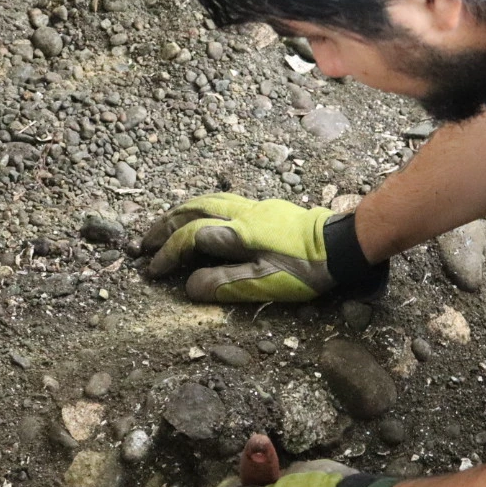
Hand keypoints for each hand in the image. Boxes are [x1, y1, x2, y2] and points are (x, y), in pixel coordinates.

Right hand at [141, 194, 334, 302]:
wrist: (342, 245)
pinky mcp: (264, 207)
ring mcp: (252, 206)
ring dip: (178, 213)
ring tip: (162, 227)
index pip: (190, 238)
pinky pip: (220, 199)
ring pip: (204, 200)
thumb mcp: (264, 284)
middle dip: (163, 227)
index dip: (167, 254)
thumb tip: (188, 286)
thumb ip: (223, 283)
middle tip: (143, 244)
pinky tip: (199, 215)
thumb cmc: (305, 269)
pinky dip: (199, 207)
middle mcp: (240, 213)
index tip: (152, 271)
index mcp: (237, 232)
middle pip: (190, 210)